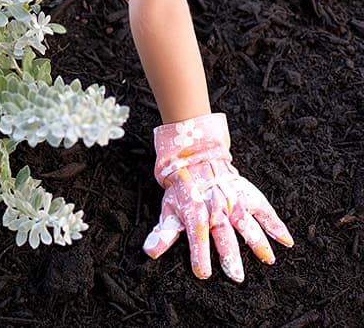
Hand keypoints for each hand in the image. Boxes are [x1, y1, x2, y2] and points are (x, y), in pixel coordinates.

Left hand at [143, 113, 293, 281]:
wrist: (197, 159)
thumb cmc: (183, 191)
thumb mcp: (169, 210)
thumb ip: (163, 234)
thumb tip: (149, 253)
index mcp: (196, 213)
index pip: (196, 236)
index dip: (199, 254)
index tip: (202, 273)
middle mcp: (216, 209)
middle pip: (224, 235)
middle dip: (230, 256)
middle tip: (236, 276)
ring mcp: (234, 202)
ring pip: (247, 224)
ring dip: (257, 242)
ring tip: (267, 260)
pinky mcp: (248, 197)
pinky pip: (264, 211)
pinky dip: (276, 225)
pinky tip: (286, 241)